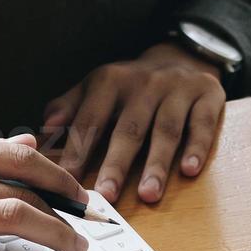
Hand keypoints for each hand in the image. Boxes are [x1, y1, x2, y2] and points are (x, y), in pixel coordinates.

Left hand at [44, 42, 225, 204]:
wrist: (181, 56)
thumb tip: (42, 131)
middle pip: (129, 128)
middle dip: (117, 163)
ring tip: (148, 194)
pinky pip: (203, 124)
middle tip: (107, 194)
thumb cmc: (131, 85)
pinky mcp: (208, 97)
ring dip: (157, 164)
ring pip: (167, 130)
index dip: (79, 150)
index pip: (91, 119)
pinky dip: (197, 147)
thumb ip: (68, 108)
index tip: (68, 180)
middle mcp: (144, 84)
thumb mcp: (95, 87)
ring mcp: (178, 90)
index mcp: (110, 81)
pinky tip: (189, 170)